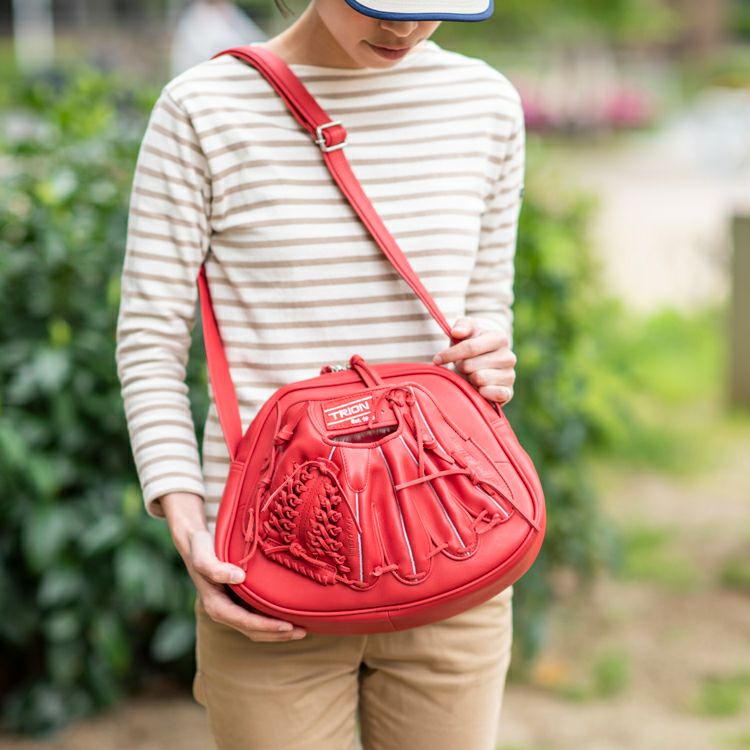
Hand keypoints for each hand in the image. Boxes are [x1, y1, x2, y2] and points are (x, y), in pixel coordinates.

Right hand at [161, 492, 306, 641]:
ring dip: (277, 631)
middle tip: (303, 632)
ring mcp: (231, 607)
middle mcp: (224, 611)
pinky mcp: (238, 600)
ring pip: (256, 627)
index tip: (288, 627)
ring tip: (301, 629)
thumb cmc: (199, 548)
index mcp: (216, 606)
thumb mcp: (203, 556)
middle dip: (277, 635)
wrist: (193, 544)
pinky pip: (257, 615)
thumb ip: (215, 568)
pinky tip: (289, 614)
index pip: (245, 623)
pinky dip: (272, 619)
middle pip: (253, 631)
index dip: (267, 627)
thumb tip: (239, 577)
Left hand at [432, 316, 515, 405]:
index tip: (437, 359)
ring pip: (479, 379)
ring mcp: (510, 376)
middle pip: (470, 365)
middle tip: (462, 366)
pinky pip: (492, 394)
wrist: (482, 364)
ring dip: (469, 379)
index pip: (470, 347)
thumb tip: (456, 332)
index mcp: (499, 338)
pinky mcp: (508, 392)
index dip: (450, 354)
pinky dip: (481, 393)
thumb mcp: (466, 331)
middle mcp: (508, 357)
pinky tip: (478, 388)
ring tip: (471, 375)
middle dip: (461, 366)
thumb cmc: (471, 345)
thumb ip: (461, 325)